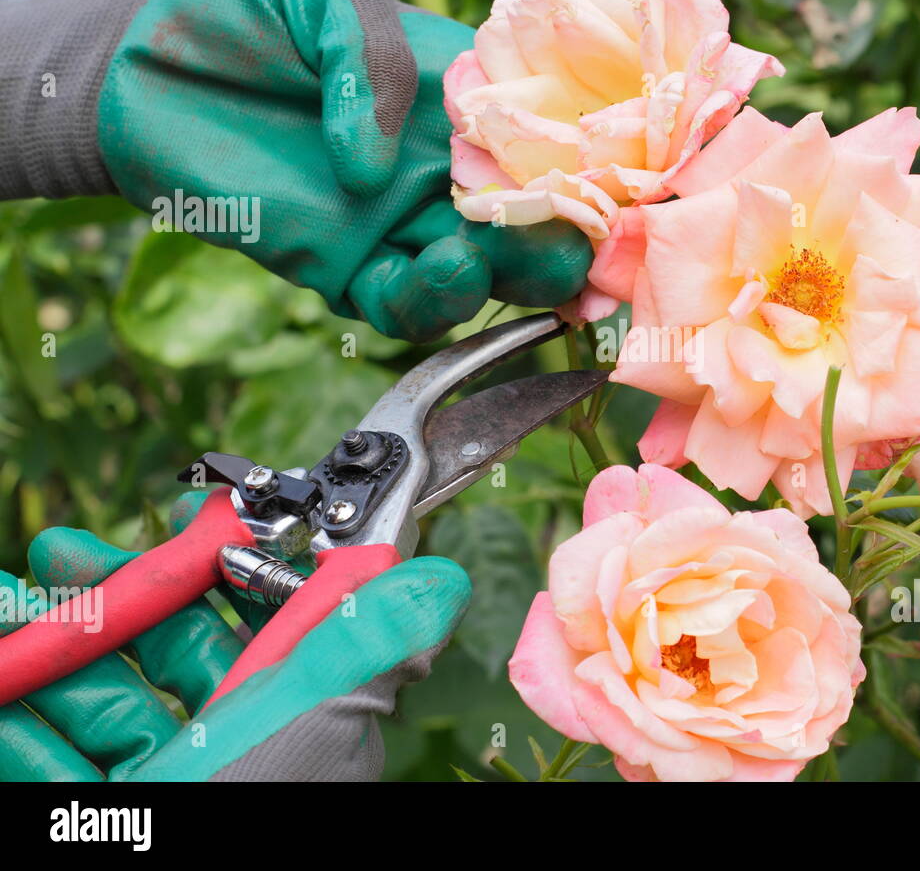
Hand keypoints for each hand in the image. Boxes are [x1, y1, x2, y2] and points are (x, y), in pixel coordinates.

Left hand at [0, 0, 591, 340]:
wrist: (136, 71)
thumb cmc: (239, 12)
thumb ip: (370, 58)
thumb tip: (381, 169)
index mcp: (466, 97)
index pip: (556, 138)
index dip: (596, 163)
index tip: (621, 182)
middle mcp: (448, 167)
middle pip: (542, 221)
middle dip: (568, 236)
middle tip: (567, 235)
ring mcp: (403, 222)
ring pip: (491, 277)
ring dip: (504, 277)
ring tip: (468, 252)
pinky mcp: (348, 269)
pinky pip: (411, 308)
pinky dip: (433, 303)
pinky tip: (428, 273)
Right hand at [0, 490, 468, 780]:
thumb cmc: (254, 804)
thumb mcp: (313, 725)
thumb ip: (367, 647)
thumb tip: (441, 582)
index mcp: (285, 718)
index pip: (253, 625)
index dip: (212, 572)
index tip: (173, 529)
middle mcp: (225, 751)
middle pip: (157, 656)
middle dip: (104, 604)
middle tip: (54, 555)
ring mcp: (158, 788)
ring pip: (91, 706)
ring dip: (43, 656)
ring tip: (0, 607)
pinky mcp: (99, 825)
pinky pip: (45, 767)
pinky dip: (17, 730)